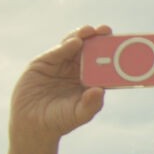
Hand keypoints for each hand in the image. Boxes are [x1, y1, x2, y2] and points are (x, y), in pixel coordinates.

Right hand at [9, 25, 111, 144]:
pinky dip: (65, 45)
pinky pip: (57, 51)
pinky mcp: (44, 62)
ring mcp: (61, 64)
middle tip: (106, 30)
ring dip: (83, 37)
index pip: (104, 63)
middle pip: (90, 50)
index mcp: (90, 80)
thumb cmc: (60, 120)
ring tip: (90, 31)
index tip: (121, 44)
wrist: (31, 124)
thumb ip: (90, 105)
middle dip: (99, 38)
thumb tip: (100, 91)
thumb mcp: (78, 114)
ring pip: (74, 46)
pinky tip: (74, 42)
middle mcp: (77, 69)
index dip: (112, 52)